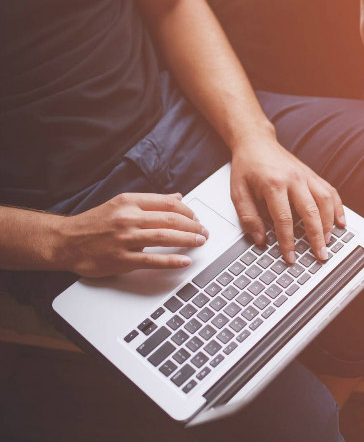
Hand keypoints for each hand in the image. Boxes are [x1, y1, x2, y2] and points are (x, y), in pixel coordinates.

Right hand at [56, 192, 208, 277]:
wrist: (65, 241)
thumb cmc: (94, 223)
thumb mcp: (121, 204)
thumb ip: (150, 201)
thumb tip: (177, 198)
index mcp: (129, 203)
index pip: (167, 203)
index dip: (187, 211)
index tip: (196, 217)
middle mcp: (128, 218)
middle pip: (170, 220)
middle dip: (193, 226)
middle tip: (203, 231)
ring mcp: (125, 239)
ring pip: (165, 237)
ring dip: (187, 240)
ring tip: (200, 242)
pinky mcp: (122, 259)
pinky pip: (152, 260)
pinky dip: (172, 260)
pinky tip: (185, 261)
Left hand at [229, 133, 345, 263]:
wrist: (256, 141)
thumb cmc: (247, 167)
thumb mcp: (238, 192)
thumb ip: (248, 217)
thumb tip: (260, 239)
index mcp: (273, 184)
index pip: (284, 219)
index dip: (288, 241)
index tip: (291, 257)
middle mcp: (293, 179)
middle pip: (310, 212)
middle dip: (317, 237)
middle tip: (320, 255)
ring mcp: (306, 176)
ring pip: (325, 201)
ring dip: (329, 224)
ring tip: (329, 241)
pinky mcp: (312, 175)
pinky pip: (330, 191)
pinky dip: (338, 207)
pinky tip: (340, 222)